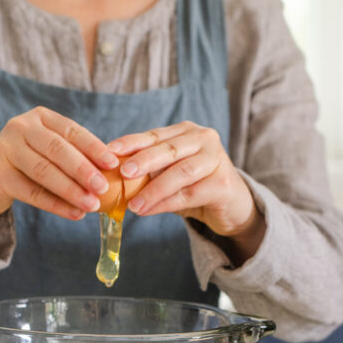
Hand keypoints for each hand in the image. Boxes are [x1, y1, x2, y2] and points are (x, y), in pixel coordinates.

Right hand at [0, 106, 117, 219]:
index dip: (94, 147)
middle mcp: (21, 127)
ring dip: (71, 190)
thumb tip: (113, 173)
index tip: (114, 164)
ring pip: (44, 171)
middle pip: (57, 149)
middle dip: (83, 169)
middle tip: (103, 187)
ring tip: (92, 205)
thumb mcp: (50, 151)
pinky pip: (32, 192)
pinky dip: (56, 205)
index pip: (71, 131)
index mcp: (40, 118)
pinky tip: (75, 214)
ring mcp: (5, 149)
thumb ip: (75, 156)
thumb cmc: (29, 163)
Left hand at [107, 121, 264, 262]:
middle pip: (169, 149)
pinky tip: (149, 210)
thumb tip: (114, 178)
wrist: (233, 207)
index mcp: (187, 132)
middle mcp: (205, 139)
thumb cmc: (197, 188)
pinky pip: (190, 194)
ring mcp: (217, 159)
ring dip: (154, 189)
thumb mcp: (172, 174)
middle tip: (123, 173)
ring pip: (180, 172)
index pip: (156, 135)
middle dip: (144, 161)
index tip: (110, 151)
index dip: (132, 142)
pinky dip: (167, 203)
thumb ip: (151, 172)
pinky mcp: (223, 184)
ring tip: (133, 204)